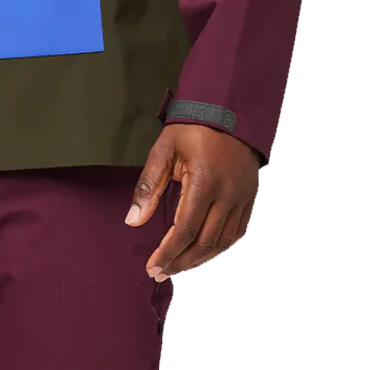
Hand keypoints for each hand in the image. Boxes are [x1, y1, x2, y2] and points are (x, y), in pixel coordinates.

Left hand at [124, 123, 259, 280]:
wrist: (229, 109)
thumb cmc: (192, 128)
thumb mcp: (164, 150)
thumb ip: (148, 185)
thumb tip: (133, 221)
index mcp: (204, 182)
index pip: (185, 230)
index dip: (168, 253)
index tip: (152, 268)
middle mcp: (227, 195)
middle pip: (205, 242)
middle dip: (181, 262)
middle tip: (161, 273)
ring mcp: (242, 198)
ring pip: (223, 242)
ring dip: (200, 259)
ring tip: (178, 266)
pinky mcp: (250, 198)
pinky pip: (237, 233)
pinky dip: (219, 247)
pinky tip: (203, 252)